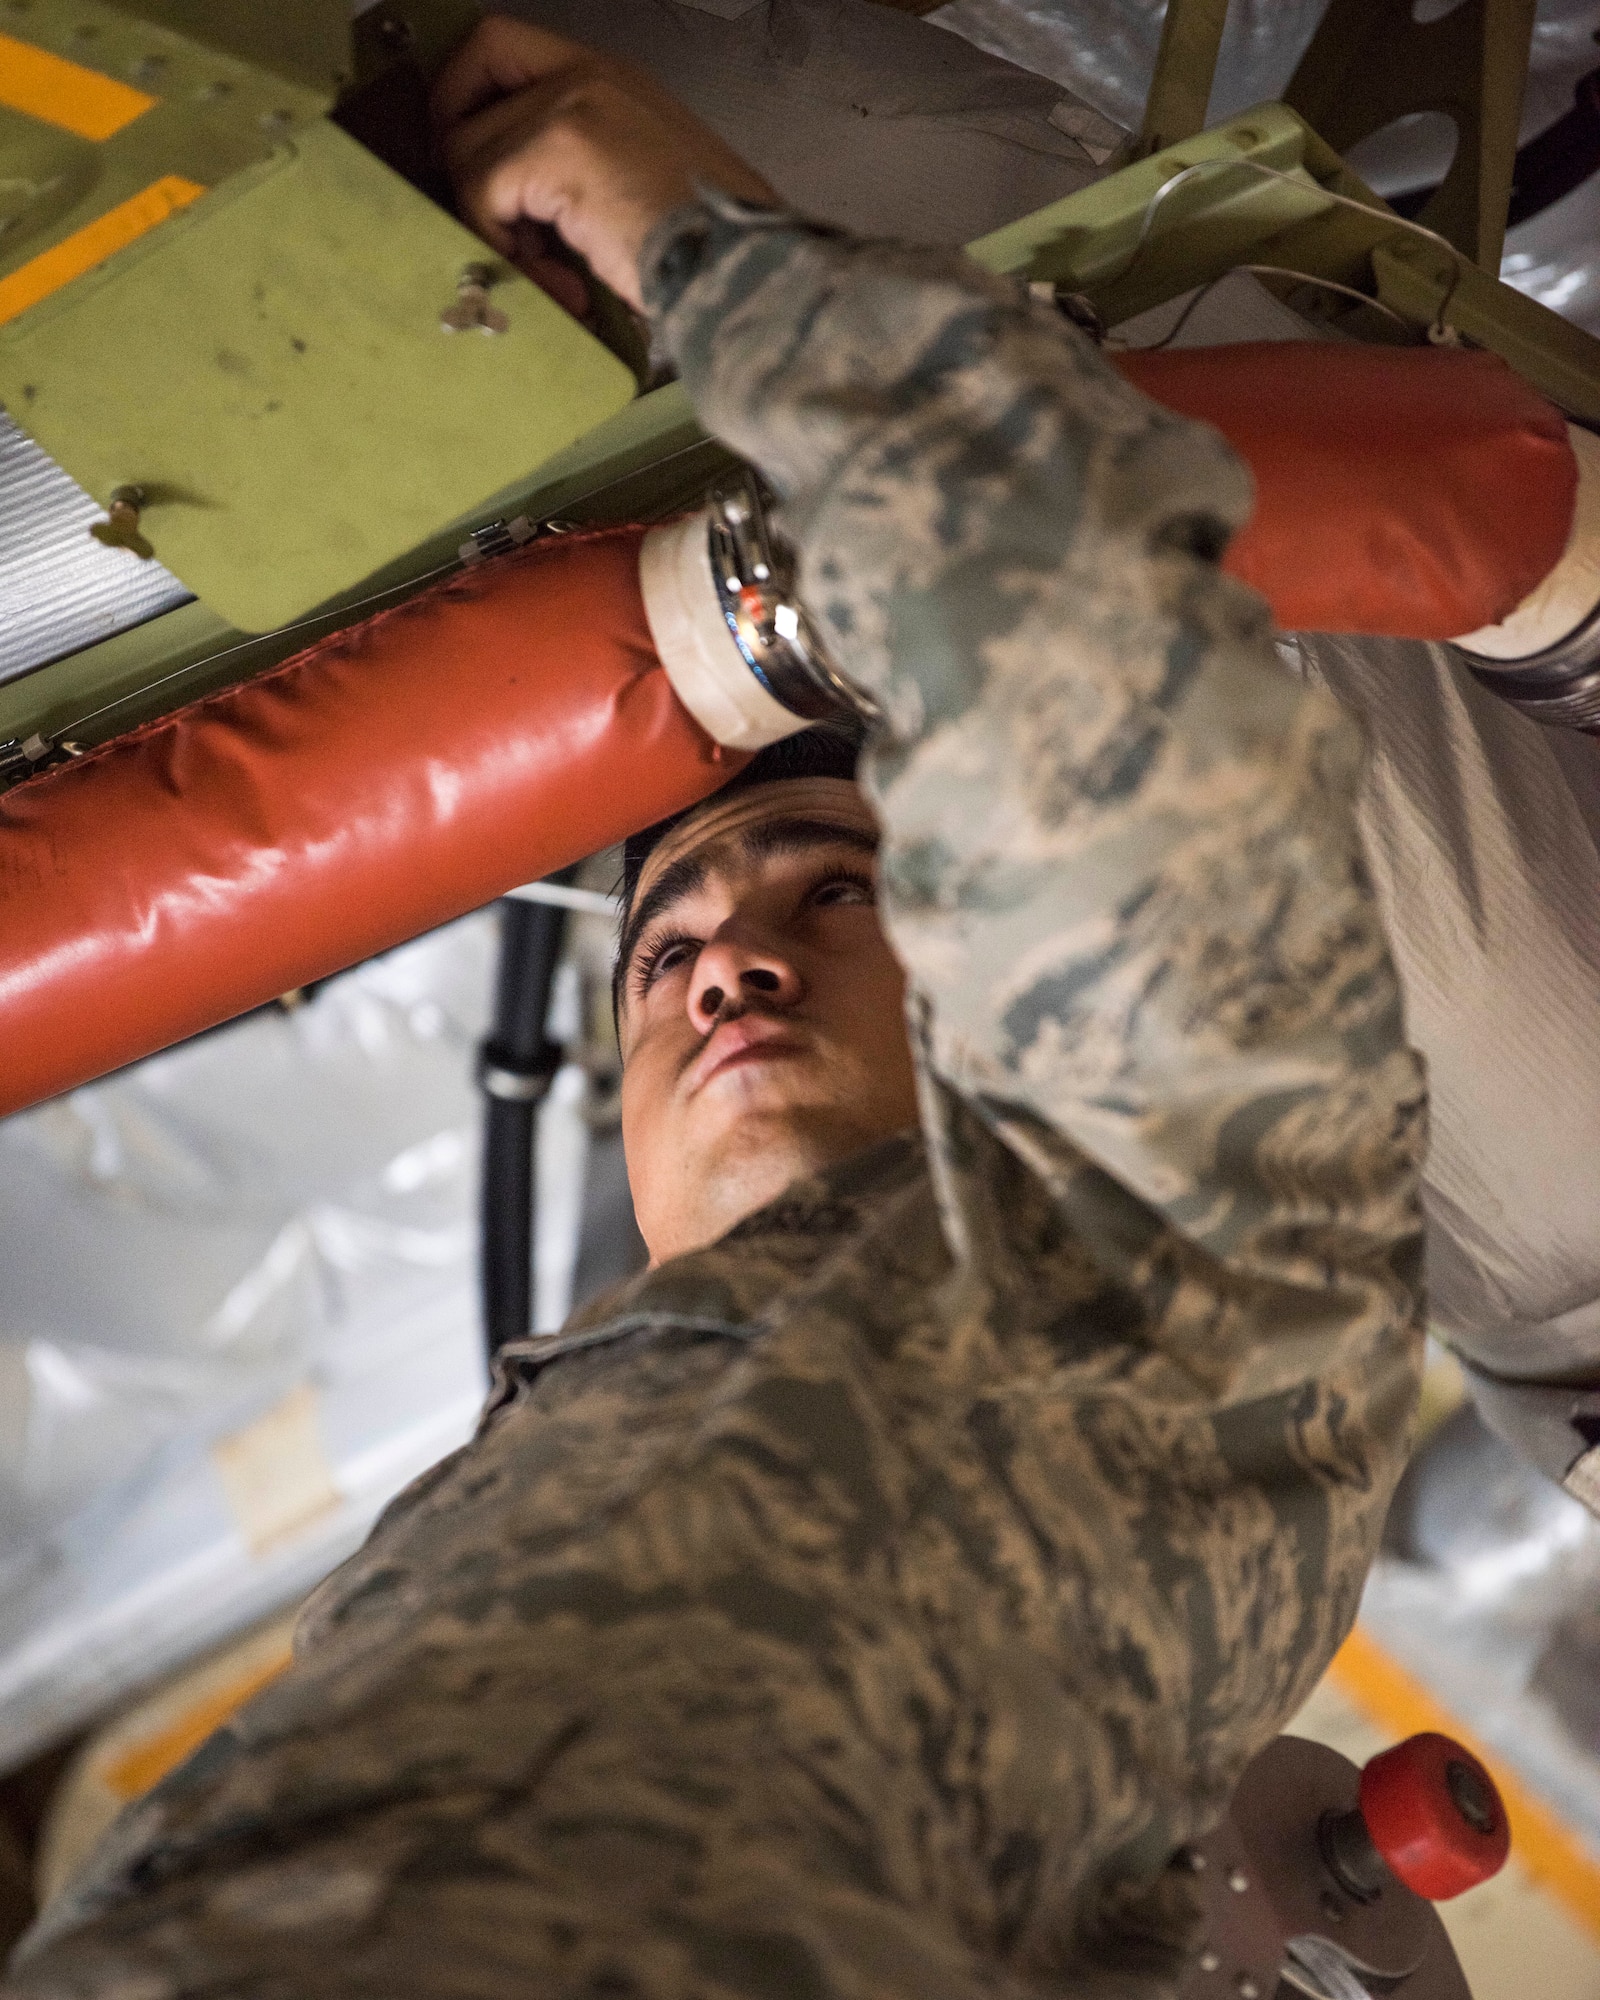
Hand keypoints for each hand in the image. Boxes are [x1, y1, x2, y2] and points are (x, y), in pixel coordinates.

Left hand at [431, 17, 777, 314]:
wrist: (743, 268)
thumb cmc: (712, 247)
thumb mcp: (645, 182)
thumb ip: (582, 166)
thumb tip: (515, 202)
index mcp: (610, 78)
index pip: (497, 44)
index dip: (461, 94)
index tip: (462, 158)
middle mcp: (586, 75)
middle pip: (467, 99)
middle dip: (467, 178)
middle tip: (505, 235)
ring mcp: (570, 106)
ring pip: (467, 155)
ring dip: (495, 231)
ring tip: (554, 278)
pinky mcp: (556, 148)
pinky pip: (482, 196)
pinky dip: (508, 253)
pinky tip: (566, 288)